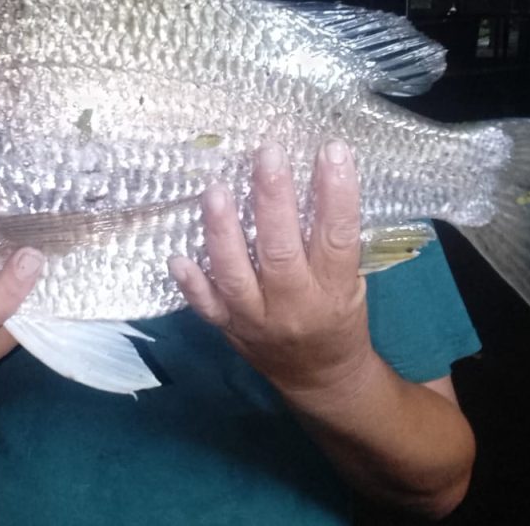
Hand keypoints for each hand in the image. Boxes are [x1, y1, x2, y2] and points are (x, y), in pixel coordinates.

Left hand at [169, 140, 373, 396]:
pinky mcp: (229, 329)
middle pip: (281, 251)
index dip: (336, 194)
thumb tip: (315, 174)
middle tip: (268, 154)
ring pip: (236, 275)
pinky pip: (206, 306)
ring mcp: (256, 319)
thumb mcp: (353, 282)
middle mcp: (295, 307)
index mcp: (335, 291)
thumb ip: (332, 241)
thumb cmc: (340, 317)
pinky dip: (190, 283)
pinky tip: (176, 256)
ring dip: (222, 231)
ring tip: (215, 189)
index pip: (337, 238)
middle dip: (273, 200)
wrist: (320, 378)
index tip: (332, 150)